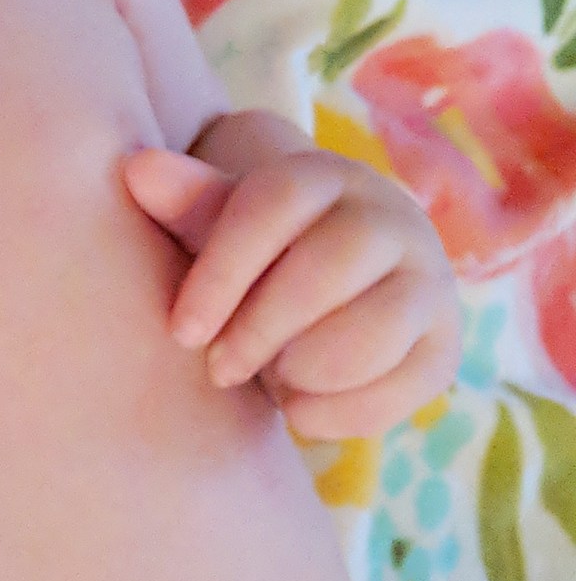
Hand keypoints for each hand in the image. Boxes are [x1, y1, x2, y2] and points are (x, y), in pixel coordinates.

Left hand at [124, 138, 461, 440]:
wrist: (326, 284)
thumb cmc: (254, 251)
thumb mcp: (214, 221)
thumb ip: (184, 200)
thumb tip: (137, 168)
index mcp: (322, 176)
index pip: (273, 206)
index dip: (222, 272)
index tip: (181, 331)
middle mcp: (388, 217)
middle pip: (329, 267)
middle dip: (263, 328)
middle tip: (220, 366)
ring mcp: (428, 280)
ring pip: (379, 326)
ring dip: (308, 367)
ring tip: (269, 377)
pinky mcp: (444, 345)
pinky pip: (408, 386)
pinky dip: (343, 411)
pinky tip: (298, 408)